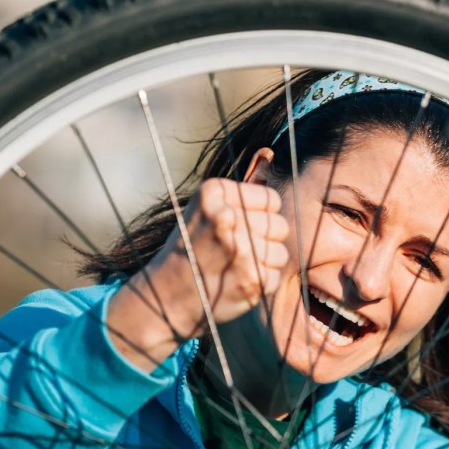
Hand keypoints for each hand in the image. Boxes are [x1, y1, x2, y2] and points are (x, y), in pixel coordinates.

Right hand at [154, 177, 288, 329]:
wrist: (166, 296)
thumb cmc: (192, 249)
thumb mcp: (208, 209)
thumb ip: (243, 187)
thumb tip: (270, 152)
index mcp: (215, 192)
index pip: (272, 199)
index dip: (259, 217)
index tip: (235, 229)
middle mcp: (226, 216)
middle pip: (280, 225)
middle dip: (263, 241)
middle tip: (234, 253)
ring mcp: (239, 248)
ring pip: (281, 253)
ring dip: (263, 264)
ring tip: (234, 268)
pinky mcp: (250, 278)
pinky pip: (275, 277)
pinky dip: (260, 284)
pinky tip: (235, 283)